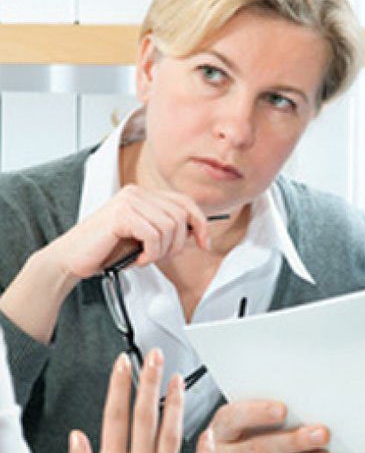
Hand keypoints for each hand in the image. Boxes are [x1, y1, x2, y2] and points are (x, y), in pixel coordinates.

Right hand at [0, 185, 210, 343]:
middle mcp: (137, 193)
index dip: (200, 223)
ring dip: (162, 251)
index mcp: (144, 195)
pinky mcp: (122, 214)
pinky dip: (151, 254)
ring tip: (145, 258)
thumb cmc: (107, 250)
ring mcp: (129, 201)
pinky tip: (138, 259)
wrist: (72, 259)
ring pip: (170, 228)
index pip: (185, 202)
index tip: (204, 243)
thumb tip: (198, 234)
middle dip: (178, 244)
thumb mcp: (145, 238)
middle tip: (160, 257)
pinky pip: (154, 236)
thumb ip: (167, 230)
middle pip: (181, 216)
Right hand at [62, 349, 214, 452]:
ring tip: (180, 381)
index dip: (120, 386)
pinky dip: (205, 452)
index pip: (115, 417)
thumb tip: (78, 437)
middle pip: (146, 417)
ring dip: (177, 405)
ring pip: (173, 435)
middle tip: (156, 357)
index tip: (124, 363)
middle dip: (150, 382)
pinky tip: (210, 433)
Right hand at [210, 400, 330, 452]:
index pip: (230, 418)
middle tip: (321, 435)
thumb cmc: (261, 451)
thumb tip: (307, 416)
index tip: (284, 410)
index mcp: (219, 433)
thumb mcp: (261, 431)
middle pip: (255, 449)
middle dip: (293, 441)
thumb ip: (274, 422)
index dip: (256, 413)